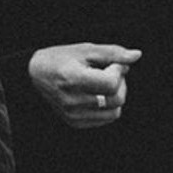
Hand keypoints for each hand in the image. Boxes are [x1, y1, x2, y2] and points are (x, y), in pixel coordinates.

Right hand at [27, 43, 141, 128]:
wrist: (35, 73)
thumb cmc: (61, 58)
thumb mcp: (86, 50)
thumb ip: (112, 53)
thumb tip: (137, 55)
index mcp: (72, 78)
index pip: (111, 84)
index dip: (118, 71)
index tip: (112, 63)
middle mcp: (71, 100)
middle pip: (117, 99)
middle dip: (120, 83)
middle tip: (109, 71)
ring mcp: (72, 114)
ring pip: (115, 112)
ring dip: (116, 96)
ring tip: (103, 84)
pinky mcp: (74, 122)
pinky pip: (106, 118)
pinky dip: (107, 106)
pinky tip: (97, 94)